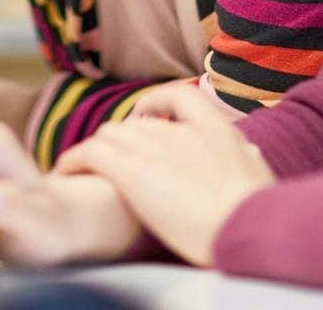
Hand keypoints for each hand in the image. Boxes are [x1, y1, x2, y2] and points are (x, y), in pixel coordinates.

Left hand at [54, 84, 275, 265]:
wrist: (247, 226)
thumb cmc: (258, 213)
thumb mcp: (258, 173)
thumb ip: (244, 157)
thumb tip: (248, 152)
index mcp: (214, 130)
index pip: (179, 96)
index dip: (157, 102)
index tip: (147, 114)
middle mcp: (180, 132)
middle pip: (136, 123)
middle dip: (122, 140)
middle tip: (111, 160)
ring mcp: (154, 149)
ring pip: (109, 134)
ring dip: (95, 150)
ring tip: (82, 168)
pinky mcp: (131, 172)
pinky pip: (90, 154)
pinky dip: (73, 160)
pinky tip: (64, 171)